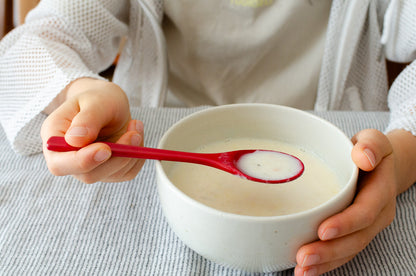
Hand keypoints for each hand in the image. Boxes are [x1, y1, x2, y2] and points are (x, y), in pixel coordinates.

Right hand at [41, 78, 144, 182]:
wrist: (109, 104)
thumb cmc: (98, 99)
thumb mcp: (95, 101)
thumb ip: (87, 119)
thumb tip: (75, 140)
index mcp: (55, 138)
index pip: (59, 163)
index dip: (82, 161)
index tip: (105, 149)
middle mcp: (69, 158)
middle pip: (88, 175)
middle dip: (116, 157)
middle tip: (134, 134)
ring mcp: (90, 168)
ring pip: (112, 174)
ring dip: (131, 152)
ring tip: (135, 125)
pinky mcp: (110, 171)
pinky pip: (127, 172)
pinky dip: (137, 155)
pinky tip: (135, 135)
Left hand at [294, 128, 405, 275]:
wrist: (377, 165)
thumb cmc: (369, 152)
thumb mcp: (374, 140)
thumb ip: (372, 144)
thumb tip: (364, 157)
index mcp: (380, 192)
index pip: (365, 211)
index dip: (346, 223)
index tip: (322, 231)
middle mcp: (376, 214)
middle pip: (356, 239)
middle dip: (330, 251)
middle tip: (303, 258)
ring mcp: (366, 227)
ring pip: (348, 250)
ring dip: (325, 262)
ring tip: (302, 270)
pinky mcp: (354, 232)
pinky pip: (342, 251)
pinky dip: (326, 263)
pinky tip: (306, 270)